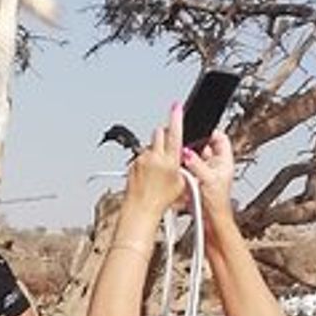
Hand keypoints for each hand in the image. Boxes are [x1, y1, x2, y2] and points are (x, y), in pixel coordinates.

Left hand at [123, 105, 189, 219]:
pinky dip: (146, 161)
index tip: (177, 106)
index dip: (177, 117)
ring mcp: (142, 159)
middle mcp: (154, 157)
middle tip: (170, 147)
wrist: (140, 209)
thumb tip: (181, 160)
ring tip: (158, 170)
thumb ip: (182, 167)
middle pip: (160, 133)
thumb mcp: (181, 184)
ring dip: (155, 151)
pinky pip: (142, 156)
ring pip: (150, 145)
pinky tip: (149, 174)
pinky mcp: (133, 163)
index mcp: (170, 161)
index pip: (175, 132)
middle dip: (166, 135)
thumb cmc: (160, 201)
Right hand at [179, 131, 235, 223]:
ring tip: (180, 155)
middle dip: (195, 143)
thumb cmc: (217, 204)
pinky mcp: (197, 179)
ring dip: (188, 156)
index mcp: (224, 162)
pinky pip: (189, 167)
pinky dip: (183, 166)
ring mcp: (206, 172)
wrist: (211, 221)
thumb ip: (196, 164)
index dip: (211, 131)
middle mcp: (216, 165)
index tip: (199, 128)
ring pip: (196, 156)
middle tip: (185, 141)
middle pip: (205, 145)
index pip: (221, 138)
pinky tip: (179, 167)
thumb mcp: (208, 180)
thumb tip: (187, 152)